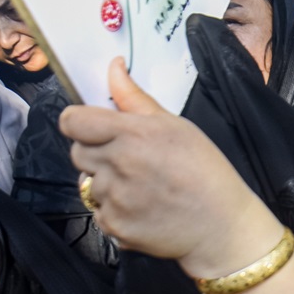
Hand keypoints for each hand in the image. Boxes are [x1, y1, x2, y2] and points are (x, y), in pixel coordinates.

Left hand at [60, 58, 281, 278]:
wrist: (221, 226)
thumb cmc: (204, 170)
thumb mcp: (175, 125)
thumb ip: (135, 98)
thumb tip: (113, 67)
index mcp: (133, 133)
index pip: (73, 122)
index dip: (79, 123)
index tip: (93, 128)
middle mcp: (118, 164)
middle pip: (77, 153)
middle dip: (96, 153)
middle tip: (128, 160)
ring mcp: (114, 199)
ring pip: (88, 184)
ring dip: (106, 183)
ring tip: (140, 187)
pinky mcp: (114, 227)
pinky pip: (98, 211)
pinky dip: (114, 211)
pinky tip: (141, 208)